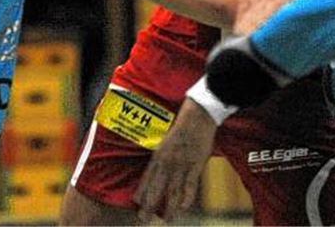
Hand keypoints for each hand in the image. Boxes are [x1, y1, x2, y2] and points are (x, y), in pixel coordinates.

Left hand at [135, 99, 216, 222]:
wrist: (197, 118)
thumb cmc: (181, 128)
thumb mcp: (166, 143)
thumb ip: (162, 158)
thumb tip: (158, 172)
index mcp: (158, 156)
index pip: (146, 179)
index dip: (141, 193)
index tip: (137, 204)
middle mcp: (167, 163)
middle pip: (156, 189)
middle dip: (149, 206)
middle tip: (144, 218)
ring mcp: (181, 166)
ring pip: (173, 192)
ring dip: (169, 208)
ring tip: (167, 220)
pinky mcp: (195, 166)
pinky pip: (190, 186)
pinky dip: (186, 199)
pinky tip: (183, 208)